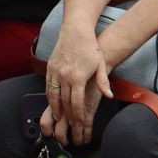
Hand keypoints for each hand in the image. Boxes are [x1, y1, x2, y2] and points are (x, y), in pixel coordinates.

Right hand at [40, 29, 112, 144]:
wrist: (75, 31)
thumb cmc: (89, 47)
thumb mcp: (100, 65)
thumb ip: (103, 82)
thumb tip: (109, 95)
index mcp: (77, 77)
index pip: (76, 102)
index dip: (77, 115)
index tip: (78, 125)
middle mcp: (64, 75)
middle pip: (64, 101)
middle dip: (67, 115)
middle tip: (69, 126)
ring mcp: (55, 72)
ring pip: (53, 95)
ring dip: (55, 108)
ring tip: (57, 118)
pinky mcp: (50, 68)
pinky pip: (48, 86)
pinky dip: (49, 96)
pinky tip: (52, 102)